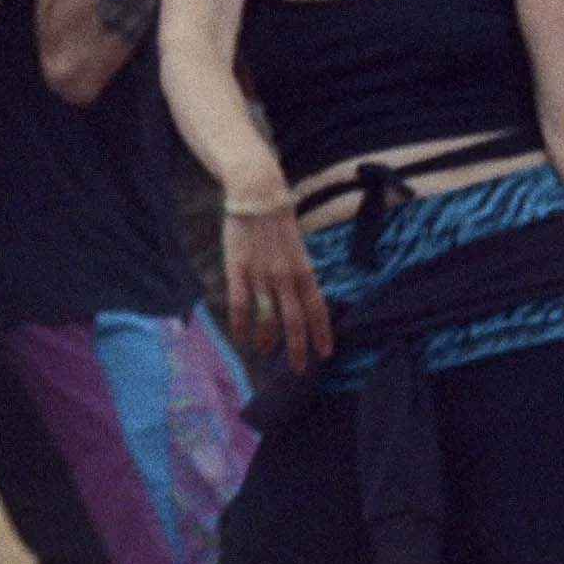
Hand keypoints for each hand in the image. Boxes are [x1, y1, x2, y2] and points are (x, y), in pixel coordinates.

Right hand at [223, 205, 333, 370]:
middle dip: (297, 348)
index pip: (317, 309)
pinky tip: (241, 335)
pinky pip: (241, 304)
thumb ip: (298, 275)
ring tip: (265, 350)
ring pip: (268, 317)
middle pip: (295, 320)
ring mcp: (261, 274)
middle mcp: (286, 277)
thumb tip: (299, 301)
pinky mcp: (238, 270)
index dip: (322, 333)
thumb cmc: (277, 222)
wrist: (257, 194)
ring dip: (268, 339)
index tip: (325, 354)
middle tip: (298, 368)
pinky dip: (241, 324)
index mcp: (304, 270)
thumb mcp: (296, 249)